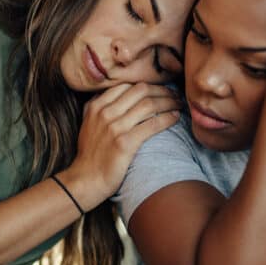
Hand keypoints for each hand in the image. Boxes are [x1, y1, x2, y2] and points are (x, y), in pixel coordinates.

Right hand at [59, 82, 179, 205]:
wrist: (86, 179)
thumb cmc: (90, 153)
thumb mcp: (88, 123)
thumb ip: (97, 106)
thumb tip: (113, 92)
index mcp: (96, 106)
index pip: (127, 85)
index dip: (148, 85)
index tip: (160, 90)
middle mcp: (105, 113)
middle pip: (141, 91)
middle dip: (162, 90)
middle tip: (175, 95)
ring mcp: (115, 128)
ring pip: (149, 105)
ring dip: (169, 102)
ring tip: (179, 105)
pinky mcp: (125, 143)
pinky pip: (152, 124)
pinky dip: (167, 118)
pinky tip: (175, 118)